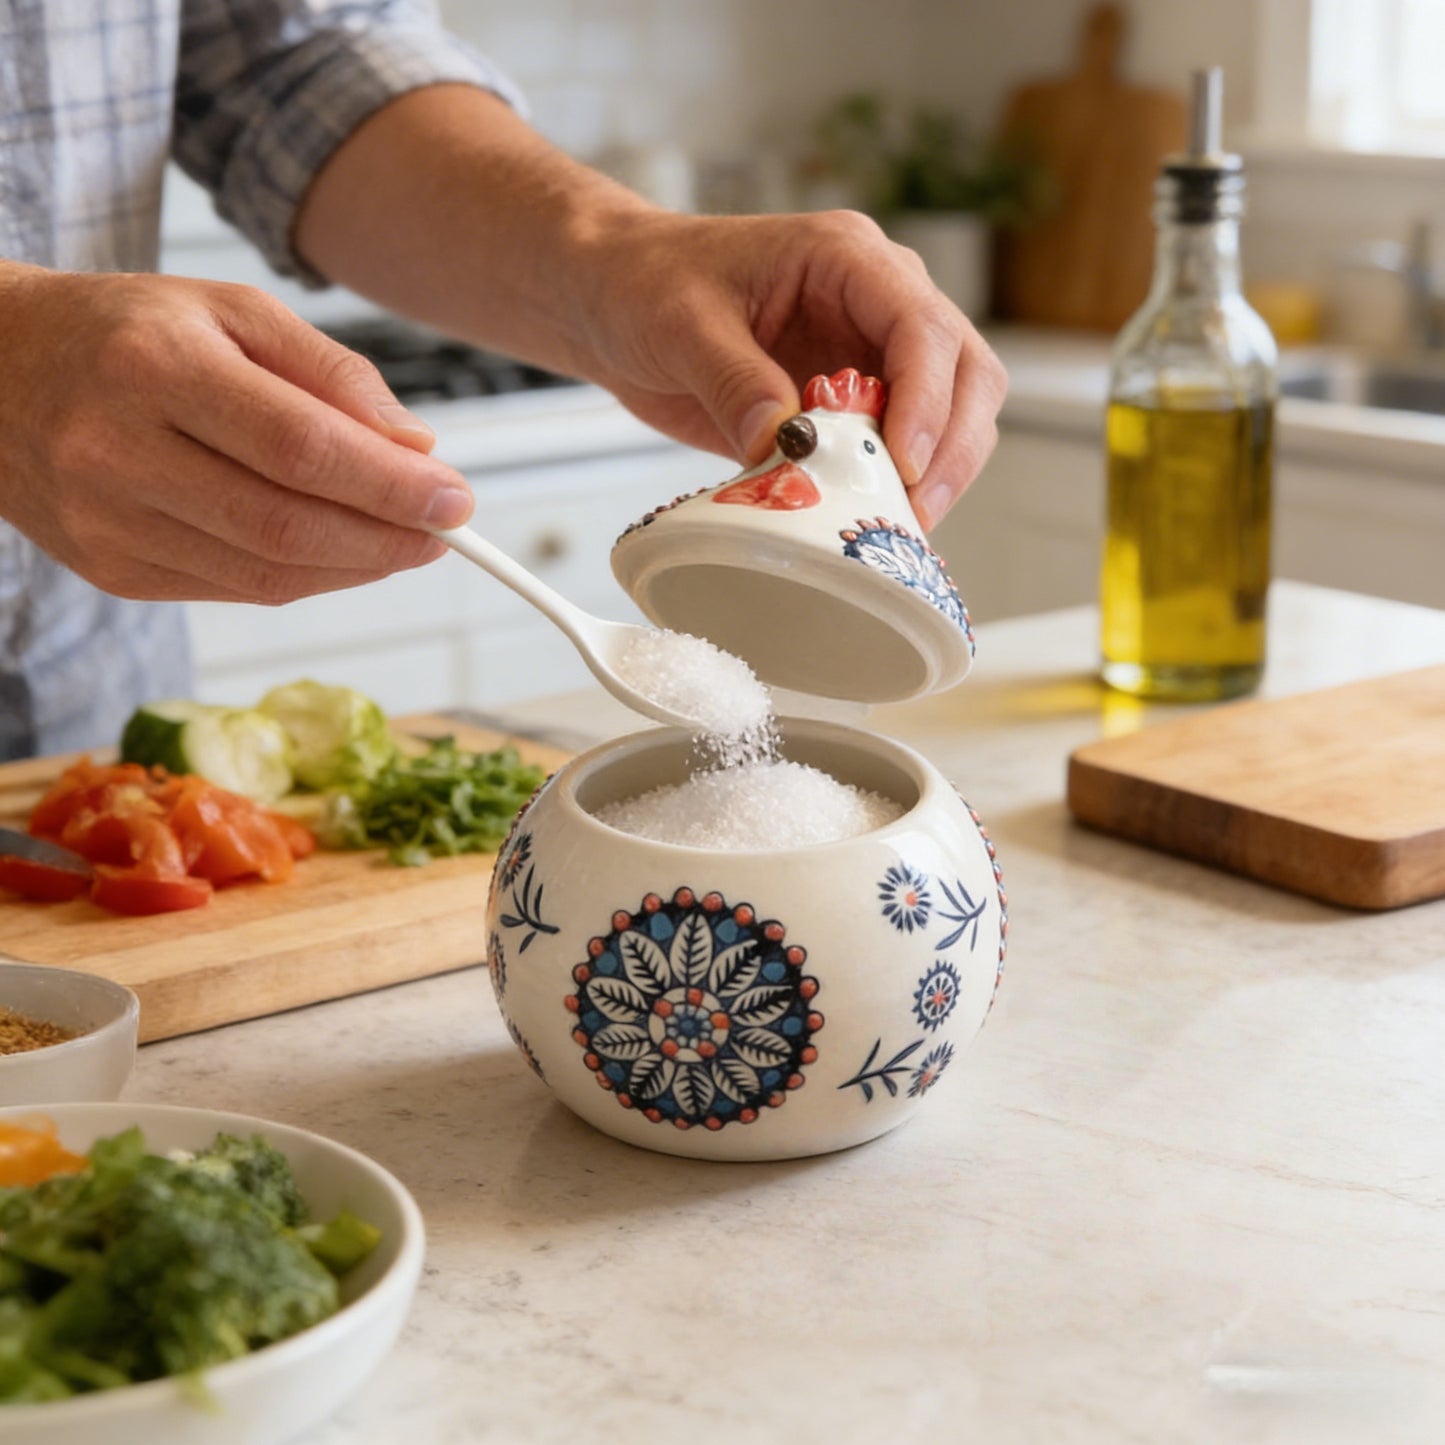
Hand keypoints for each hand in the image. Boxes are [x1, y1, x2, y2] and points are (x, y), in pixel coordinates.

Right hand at [0, 265, 473, 602]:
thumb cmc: (128, 331)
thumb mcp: (231, 309)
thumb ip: (331, 373)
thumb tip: (416, 448)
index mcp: (154, 366)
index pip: (300, 447)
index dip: (390, 486)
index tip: (456, 499)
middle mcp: (118, 450)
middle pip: (288, 524)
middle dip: (387, 539)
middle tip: (446, 532)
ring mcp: (107, 522)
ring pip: (266, 573)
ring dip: (357, 567)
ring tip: (404, 542)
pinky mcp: (110, 569)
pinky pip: (236, 589)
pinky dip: (306, 577)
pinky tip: (340, 552)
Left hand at [570, 208, 1006, 530]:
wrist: (611, 301)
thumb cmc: (645, 283)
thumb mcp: (681, 325)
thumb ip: (735, 382)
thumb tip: (784, 445)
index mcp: (846, 258)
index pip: (922, 325)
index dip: (926, 399)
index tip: (902, 462)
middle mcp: (875, 302)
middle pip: (966, 373)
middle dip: (951, 447)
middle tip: (912, 511)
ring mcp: (867, 355)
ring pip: (951, 416)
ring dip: (935, 474)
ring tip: (890, 525)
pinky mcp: (848, 407)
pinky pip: (895, 450)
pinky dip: (893, 489)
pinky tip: (865, 519)